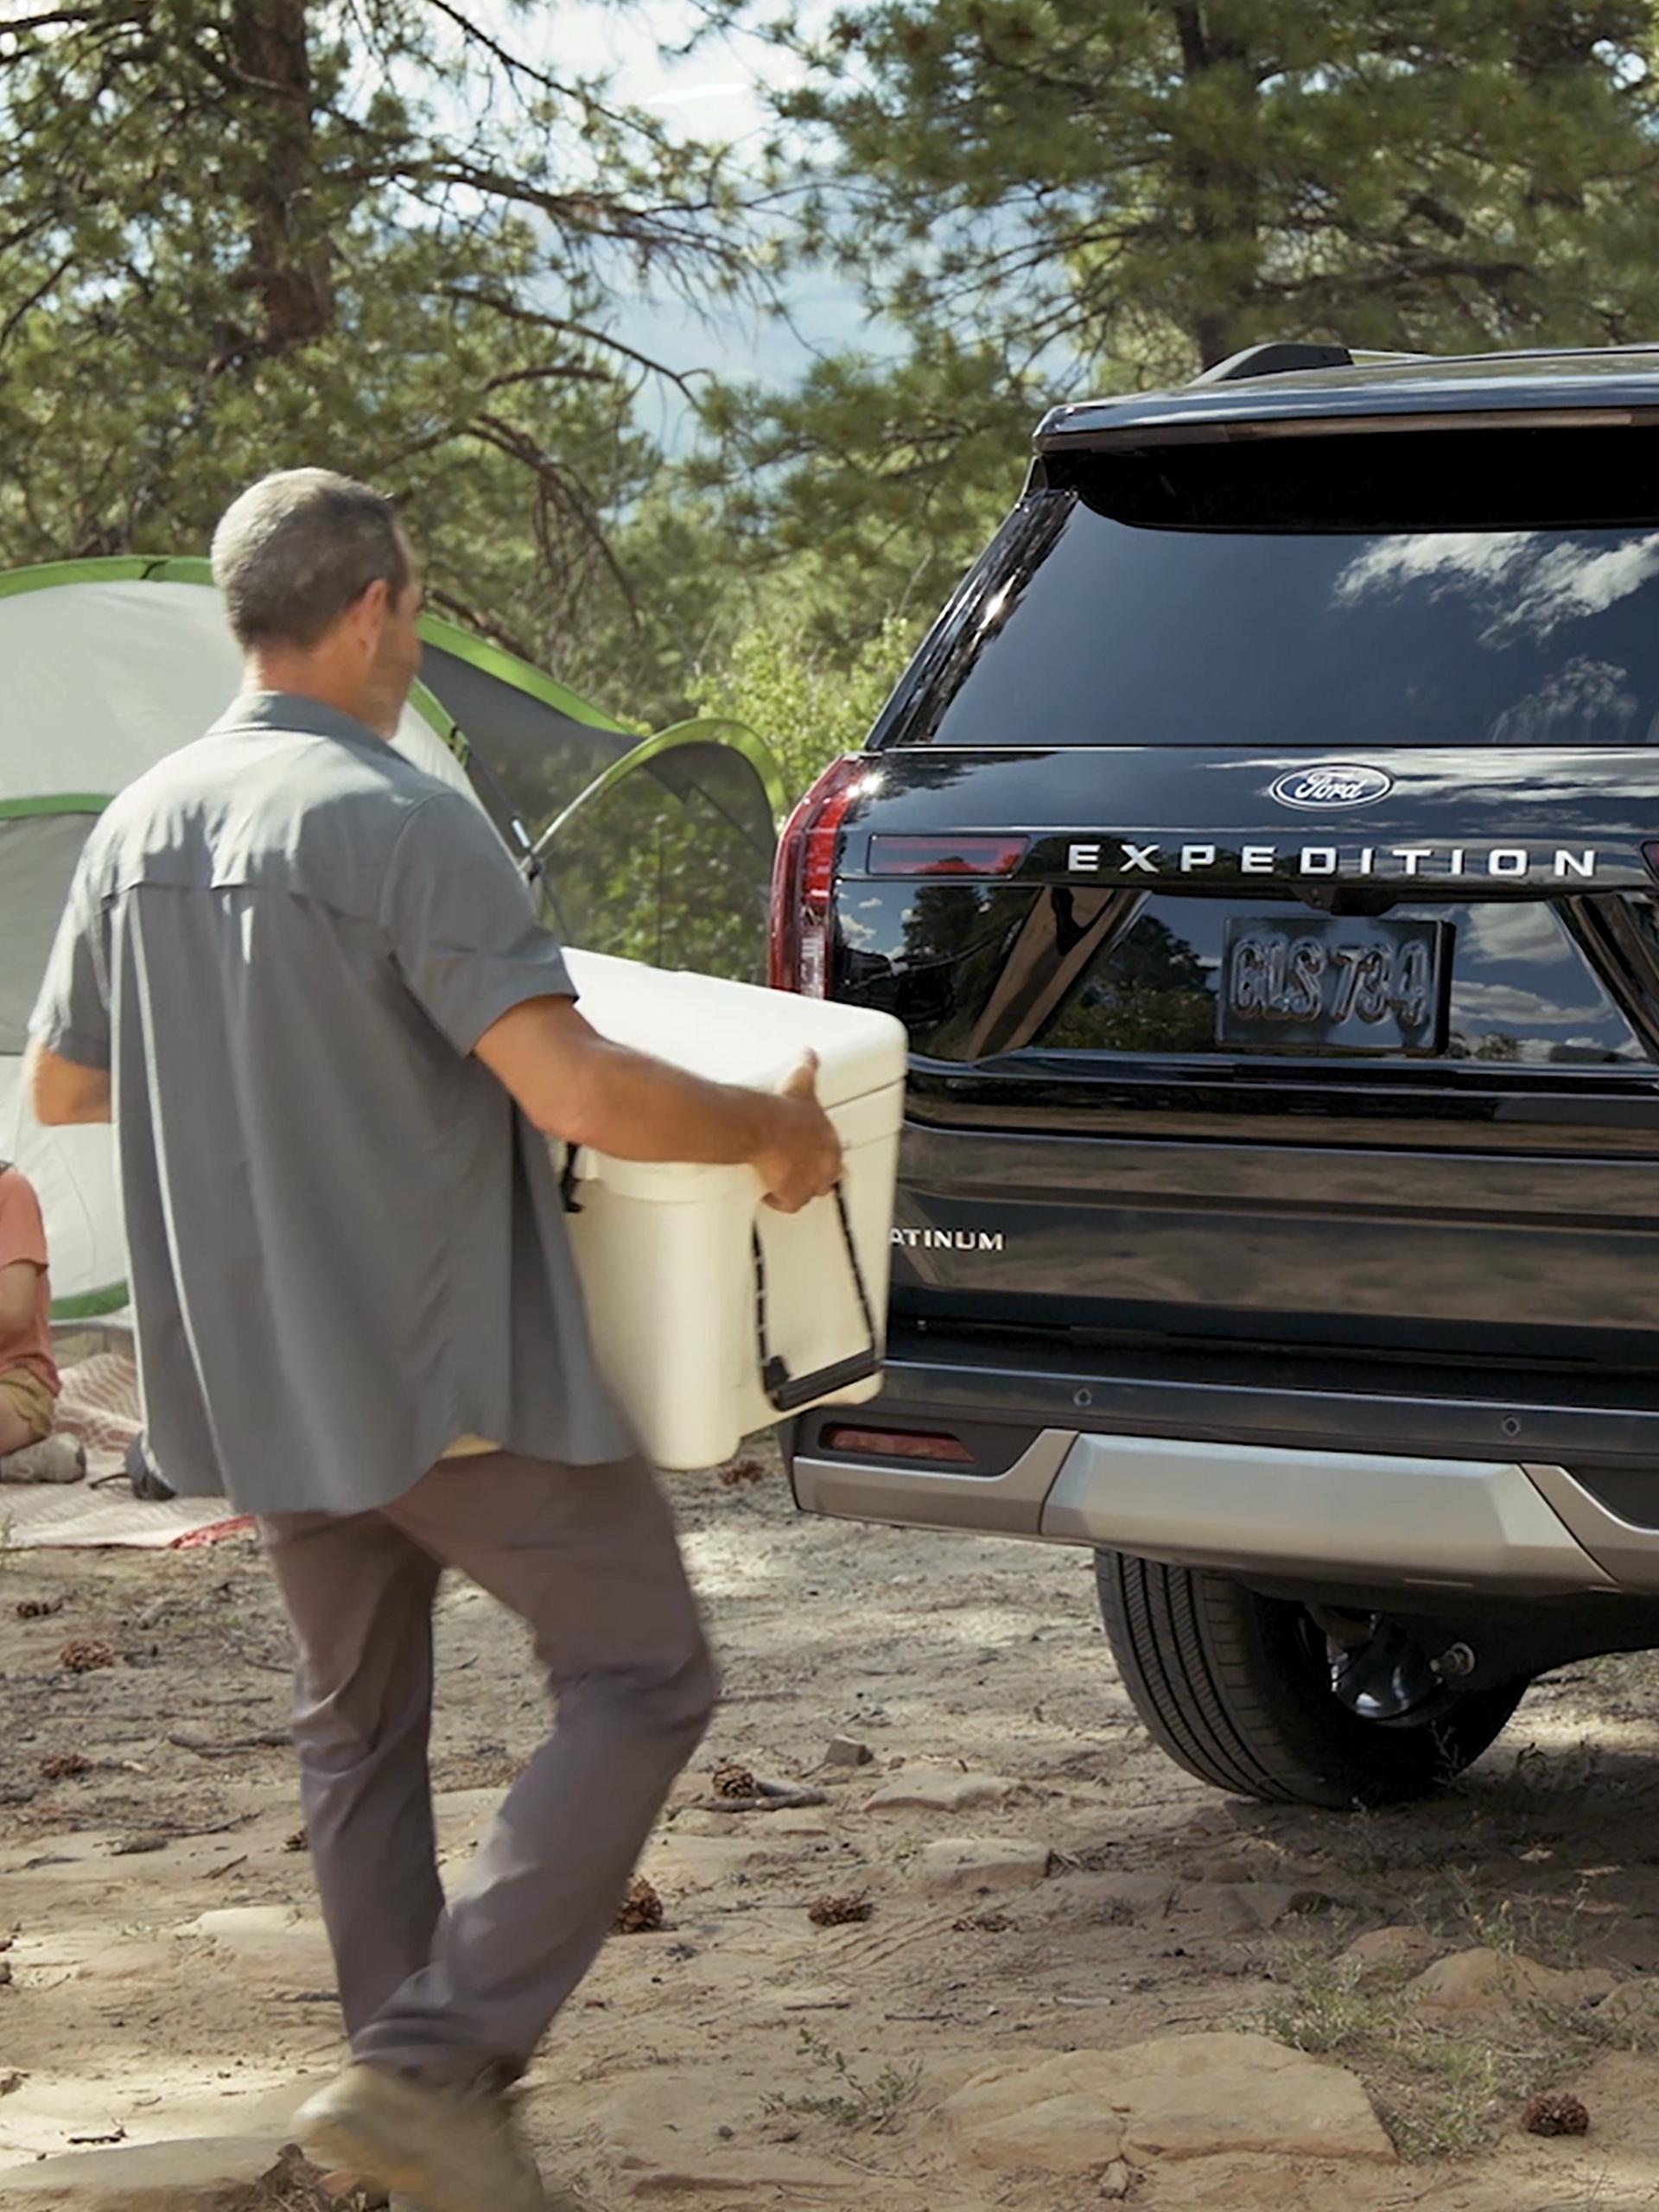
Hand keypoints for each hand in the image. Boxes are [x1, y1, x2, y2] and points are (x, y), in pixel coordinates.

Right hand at [755, 1051, 842, 1213]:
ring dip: (797, 1188)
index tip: (808, 1152)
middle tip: (796, 1169)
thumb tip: (808, 1054)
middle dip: (814, 1175)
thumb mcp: (801, 1082)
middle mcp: (823, 1163)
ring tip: (783, 1182)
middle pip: (827, 1178)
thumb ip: (808, 1068)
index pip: (835, 1154)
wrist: (760, 1126)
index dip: (821, 1155)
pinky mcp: (791, 1193)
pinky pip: (789, 1203)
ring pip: (810, 1193)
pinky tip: (770, 1193)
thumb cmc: (780, 1109)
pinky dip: (779, 1200)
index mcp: (829, 1140)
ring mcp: (808, 1180)